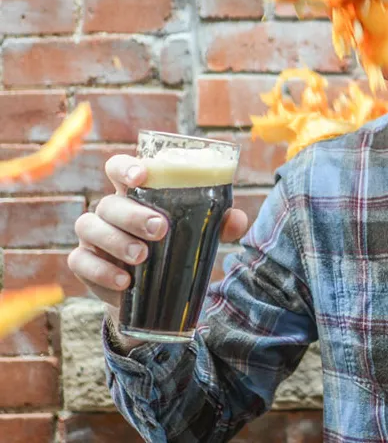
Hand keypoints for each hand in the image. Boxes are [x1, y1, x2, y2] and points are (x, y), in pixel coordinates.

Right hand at [68, 154, 249, 308]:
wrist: (156, 291)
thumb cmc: (177, 246)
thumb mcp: (200, 233)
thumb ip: (219, 223)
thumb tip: (236, 220)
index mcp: (135, 194)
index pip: (119, 168)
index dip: (125, 167)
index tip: (142, 175)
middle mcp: (110, 210)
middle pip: (109, 202)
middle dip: (132, 214)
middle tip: (159, 229)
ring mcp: (93, 235)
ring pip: (90, 226)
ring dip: (116, 241)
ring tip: (142, 256)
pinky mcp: (84, 263)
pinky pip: (81, 261)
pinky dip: (102, 271)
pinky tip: (125, 282)